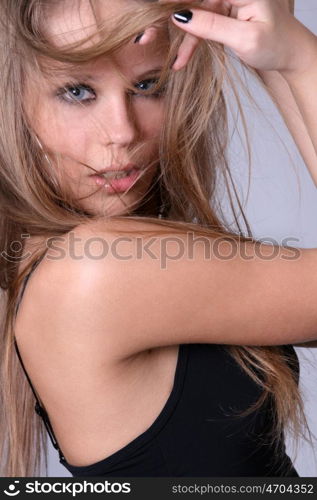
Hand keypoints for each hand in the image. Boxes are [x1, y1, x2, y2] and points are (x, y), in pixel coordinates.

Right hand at [159, 0, 316, 75]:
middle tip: (147, 35)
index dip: (176, 2)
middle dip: (170, 17)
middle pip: (194, 1)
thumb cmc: (275, 45)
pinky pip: (201, 25)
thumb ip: (213, 26)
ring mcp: (226, 1)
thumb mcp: (245, 38)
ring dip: (179, 37)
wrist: (289, 55)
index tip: (154, 11)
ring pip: (194, 14)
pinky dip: (191, 43)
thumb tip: (181, 16)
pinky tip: (181, 60)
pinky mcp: (223, 13)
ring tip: (168, 55)